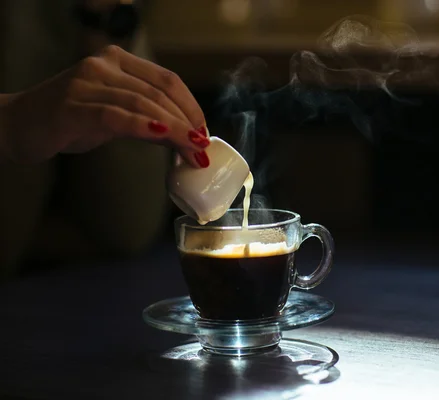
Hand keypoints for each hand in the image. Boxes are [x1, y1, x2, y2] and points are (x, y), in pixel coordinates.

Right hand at [3, 45, 209, 166]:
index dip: (191, 106)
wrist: (17, 125)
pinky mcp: (72, 105)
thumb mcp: (116, 116)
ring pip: (143, 103)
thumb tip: (188, 138)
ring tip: (193, 150)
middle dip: (187, 123)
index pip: (167, 80)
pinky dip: (143, 126)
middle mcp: (103, 64)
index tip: (205, 132)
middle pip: (159, 93)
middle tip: (202, 149)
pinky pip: (116, 115)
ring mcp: (86, 82)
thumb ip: (149, 120)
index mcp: (117, 61)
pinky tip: (163, 136)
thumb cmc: (70, 121)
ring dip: (174, 129)